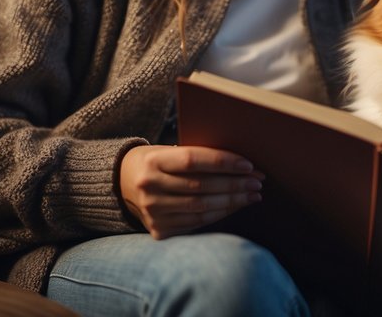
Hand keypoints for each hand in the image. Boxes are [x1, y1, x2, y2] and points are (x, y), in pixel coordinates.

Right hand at [118, 144, 263, 238]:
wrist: (123, 183)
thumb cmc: (158, 162)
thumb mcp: (170, 151)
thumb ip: (198, 157)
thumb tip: (243, 164)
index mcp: (153, 161)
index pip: (193, 160)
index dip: (223, 162)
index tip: (248, 164)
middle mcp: (149, 187)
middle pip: (201, 186)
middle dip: (234, 184)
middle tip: (258, 182)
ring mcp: (152, 211)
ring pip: (201, 208)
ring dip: (232, 201)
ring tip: (253, 195)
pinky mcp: (159, 230)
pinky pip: (197, 223)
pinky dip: (220, 214)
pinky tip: (235, 206)